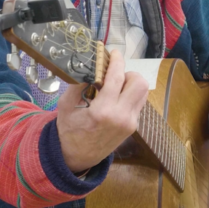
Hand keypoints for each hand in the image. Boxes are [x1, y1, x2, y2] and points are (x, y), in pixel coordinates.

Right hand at [56, 49, 149, 172]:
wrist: (76, 157)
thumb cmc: (68, 130)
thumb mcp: (65, 106)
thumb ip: (78, 84)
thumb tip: (91, 66)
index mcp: (103, 111)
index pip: (117, 78)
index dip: (116, 61)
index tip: (113, 52)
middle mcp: (121, 116)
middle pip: (139, 83)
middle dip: (127, 73)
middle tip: (114, 75)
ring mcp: (130, 122)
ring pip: (143, 92)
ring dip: (131, 84)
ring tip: (115, 86)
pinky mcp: (133, 126)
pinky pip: (139, 102)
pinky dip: (130, 95)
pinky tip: (116, 98)